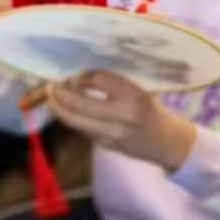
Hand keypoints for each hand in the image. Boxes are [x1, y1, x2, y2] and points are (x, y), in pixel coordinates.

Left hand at [46, 70, 195, 170]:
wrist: (169, 143)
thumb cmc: (154, 111)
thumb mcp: (143, 91)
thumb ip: (116, 84)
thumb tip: (82, 74)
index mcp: (135, 96)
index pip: (99, 80)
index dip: (83, 76)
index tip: (76, 74)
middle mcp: (123, 116)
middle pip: (80, 103)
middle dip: (61, 94)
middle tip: (51, 85)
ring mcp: (113, 134)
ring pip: (76, 120)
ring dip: (60, 108)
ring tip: (51, 97)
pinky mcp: (106, 145)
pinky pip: (83, 129)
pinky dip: (72, 118)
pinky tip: (67, 110)